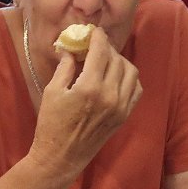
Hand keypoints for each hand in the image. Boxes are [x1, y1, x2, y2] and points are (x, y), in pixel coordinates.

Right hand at [29, 27, 141, 175]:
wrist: (61, 157)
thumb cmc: (51, 125)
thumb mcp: (53, 92)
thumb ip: (65, 67)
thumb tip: (70, 49)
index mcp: (89, 88)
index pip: (101, 52)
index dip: (98, 38)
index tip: (93, 31)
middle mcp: (110, 96)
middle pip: (116, 59)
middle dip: (106, 48)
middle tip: (96, 45)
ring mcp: (121, 107)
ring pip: (131, 71)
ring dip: (120, 61)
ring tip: (106, 60)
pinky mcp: (124, 116)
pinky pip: (136, 89)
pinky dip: (129, 78)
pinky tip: (116, 76)